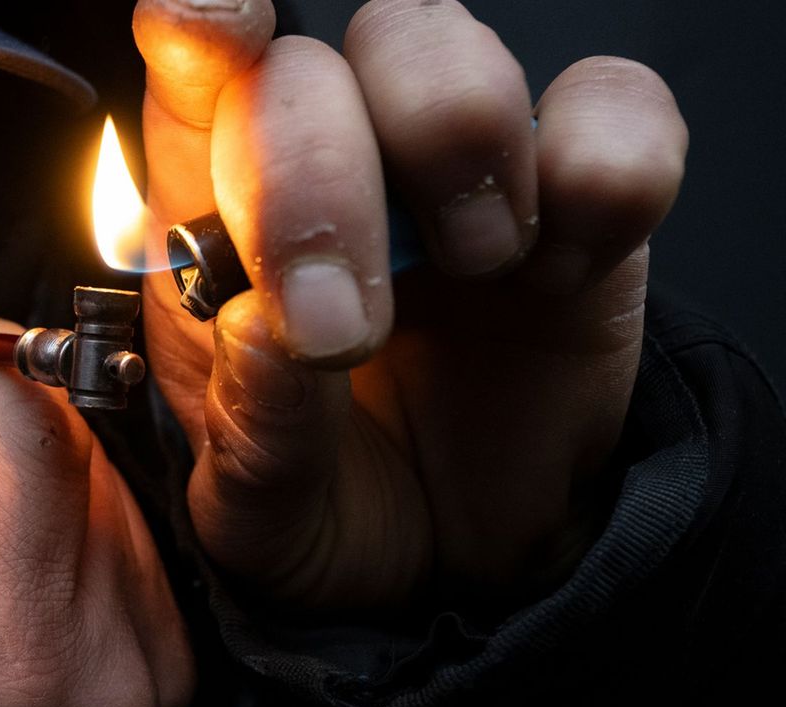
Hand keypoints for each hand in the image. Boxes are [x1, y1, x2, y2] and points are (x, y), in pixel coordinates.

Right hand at [0, 281, 192, 706]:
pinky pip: (134, 531)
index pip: (34, 422)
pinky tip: (12, 572)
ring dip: (40, 476)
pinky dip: (72, 522)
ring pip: (114, 476)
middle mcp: (111, 655)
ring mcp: (155, 667)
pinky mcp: (173, 665)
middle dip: (4, 432)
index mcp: (4, 637)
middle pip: (84, 443)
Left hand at [135, 0, 686, 609]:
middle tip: (338, 330)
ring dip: (454, 148)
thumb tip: (263, 330)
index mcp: (215, 223)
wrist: (456, 559)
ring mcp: (454, 171)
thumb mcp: (265, 508)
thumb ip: (253, 431)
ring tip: (471, 272)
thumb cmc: (331, 500)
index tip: (204, 29)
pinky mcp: (576, 196)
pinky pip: (613, 108)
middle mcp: (330, 165)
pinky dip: (602, 174)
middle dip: (316, 183)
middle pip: (310, 68)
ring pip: (442, 44)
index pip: (189, 84)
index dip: (199, 30)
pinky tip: (559, 272)